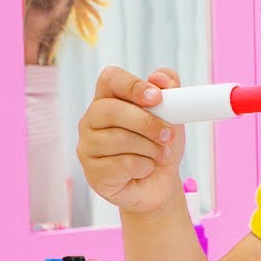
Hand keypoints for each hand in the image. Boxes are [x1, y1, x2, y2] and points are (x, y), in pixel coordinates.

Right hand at [77, 66, 185, 216]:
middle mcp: (91, 120)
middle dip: (147, 123)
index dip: (132, 85)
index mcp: (108, 99)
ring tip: (161, 154)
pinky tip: (145, 168)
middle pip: (112, 110)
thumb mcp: (173, 116)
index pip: (110, 79)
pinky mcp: (92, 172)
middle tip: (168, 135)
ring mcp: (87, 146)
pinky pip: (121, 164)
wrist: (159, 182)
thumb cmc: (159, 144)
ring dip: (150, 148)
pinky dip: (143, 166)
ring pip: (119, 139)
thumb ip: (171, 92)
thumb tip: (159, 78)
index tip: (157, 98)